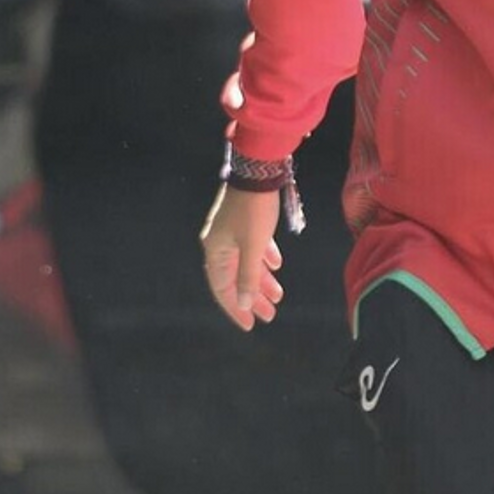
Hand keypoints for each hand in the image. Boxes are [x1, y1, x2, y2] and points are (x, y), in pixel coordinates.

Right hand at [200, 184, 284, 330]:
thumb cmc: (254, 209)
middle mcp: (219, 243)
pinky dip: (264, 257)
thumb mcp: (253, 245)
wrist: (259, 169)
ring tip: (278, 296)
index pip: (224, 289)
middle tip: (270, 315)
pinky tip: (276, 265)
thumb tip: (242, 303)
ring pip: (246, 262)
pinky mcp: (243, 220)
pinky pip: (252, 246)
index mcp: (215, 251)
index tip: (251, 324)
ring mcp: (231, 231)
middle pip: (236, 278)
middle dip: (253, 297)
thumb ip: (248, 276)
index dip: (237, 308)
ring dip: (261, 279)